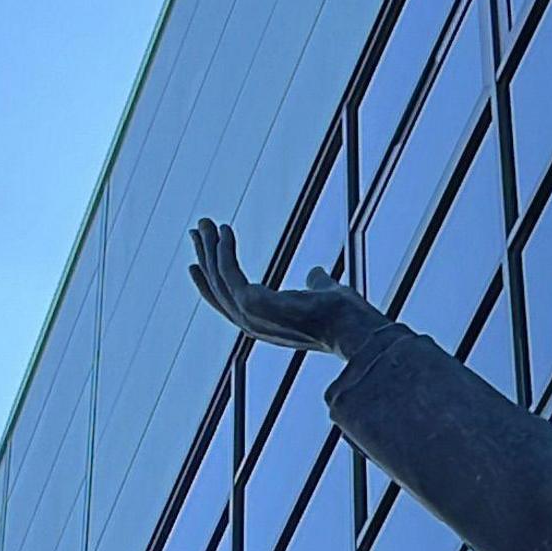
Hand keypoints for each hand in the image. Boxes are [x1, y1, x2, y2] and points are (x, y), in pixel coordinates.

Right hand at [188, 219, 386, 354]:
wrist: (355, 327)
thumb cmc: (343, 316)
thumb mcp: (323, 294)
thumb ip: (316, 283)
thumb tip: (316, 272)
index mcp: (263, 324)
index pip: (226, 302)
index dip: (209, 281)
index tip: (196, 260)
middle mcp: (251, 324)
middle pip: (217, 287)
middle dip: (205, 256)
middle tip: (197, 229)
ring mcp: (250, 316)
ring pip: (218, 277)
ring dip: (209, 248)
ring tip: (205, 223)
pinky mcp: (253, 303)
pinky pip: (229, 272)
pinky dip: (224, 250)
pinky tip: (225, 231)